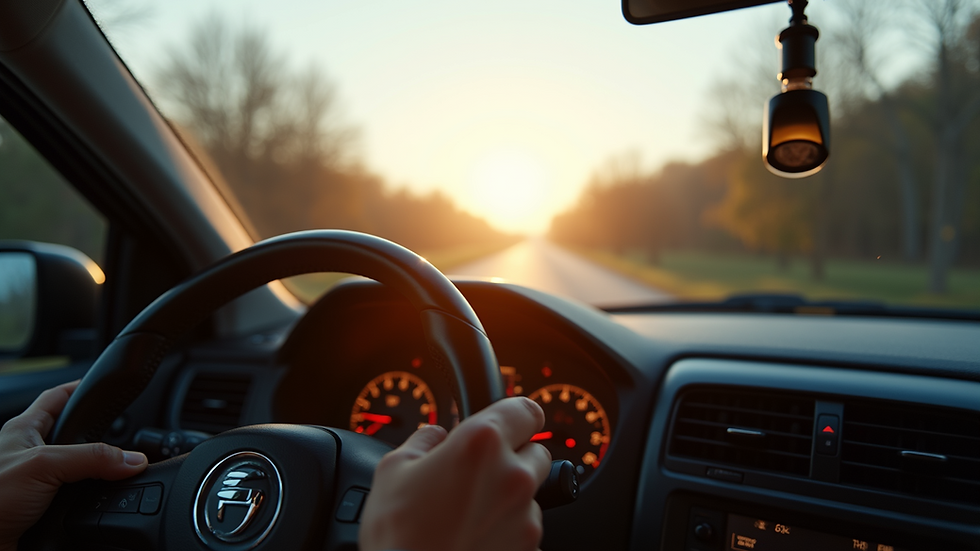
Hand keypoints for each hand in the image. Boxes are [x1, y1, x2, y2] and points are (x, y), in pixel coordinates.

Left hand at [0, 380, 147, 550]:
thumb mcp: (43, 466)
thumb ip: (91, 458)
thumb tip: (132, 459)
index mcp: (23, 430)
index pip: (58, 397)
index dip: (81, 388)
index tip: (106, 387)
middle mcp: (30, 455)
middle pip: (73, 435)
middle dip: (98, 437)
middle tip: (122, 438)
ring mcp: (37, 484)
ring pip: (79, 470)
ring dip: (97, 474)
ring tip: (115, 474)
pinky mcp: (44, 510)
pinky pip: (78, 500)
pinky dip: (92, 502)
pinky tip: (100, 504)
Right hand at [359, 397, 552, 550]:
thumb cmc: (397, 533)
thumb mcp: (393, 468)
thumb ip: (424, 440)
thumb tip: (435, 436)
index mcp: (481, 442)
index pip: (527, 409)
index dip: (516, 416)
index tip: (510, 422)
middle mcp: (512, 475)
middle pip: (537, 452)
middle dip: (513, 457)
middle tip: (479, 473)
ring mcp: (525, 515)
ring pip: (531, 493)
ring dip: (509, 496)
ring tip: (469, 512)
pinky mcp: (528, 547)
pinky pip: (525, 528)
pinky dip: (507, 529)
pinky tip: (475, 535)